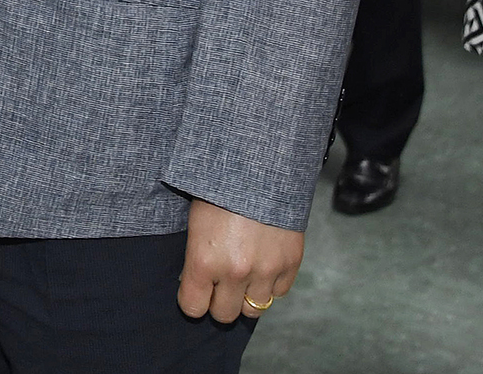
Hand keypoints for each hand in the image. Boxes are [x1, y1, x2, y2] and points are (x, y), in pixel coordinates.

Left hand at [178, 200, 301, 323]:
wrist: (260, 168)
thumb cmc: (219, 190)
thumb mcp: (195, 222)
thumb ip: (195, 258)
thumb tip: (193, 282)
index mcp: (204, 261)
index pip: (193, 307)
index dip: (192, 301)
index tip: (195, 292)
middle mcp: (234, 272)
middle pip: (224, 315)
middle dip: (218, 302)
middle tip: (218, 286)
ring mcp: (265, 271)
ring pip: (253, 310)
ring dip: (246, 297)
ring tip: (242, 277)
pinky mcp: (290, 265)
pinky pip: (278, 293)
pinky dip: (270, 285)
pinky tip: (262, 265)